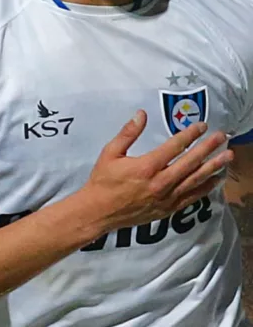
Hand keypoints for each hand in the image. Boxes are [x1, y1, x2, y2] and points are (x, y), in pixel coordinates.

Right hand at [79, 110, 231, 232]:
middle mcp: (160, 182)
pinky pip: (192, 197)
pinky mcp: (168, 209)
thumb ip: (127, 133)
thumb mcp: (110, 153)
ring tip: (228, 156)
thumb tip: (141, 114)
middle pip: (191, 162)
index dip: (190, 134)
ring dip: (214, 166)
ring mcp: (167, 197)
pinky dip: (206, 187)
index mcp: (146, 166)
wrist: (98, 212)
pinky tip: (216, 179)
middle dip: (208, 147)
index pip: (174, 146)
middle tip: (222, 136)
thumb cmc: (102, 180)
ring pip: (196, 180)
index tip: (202, 125)